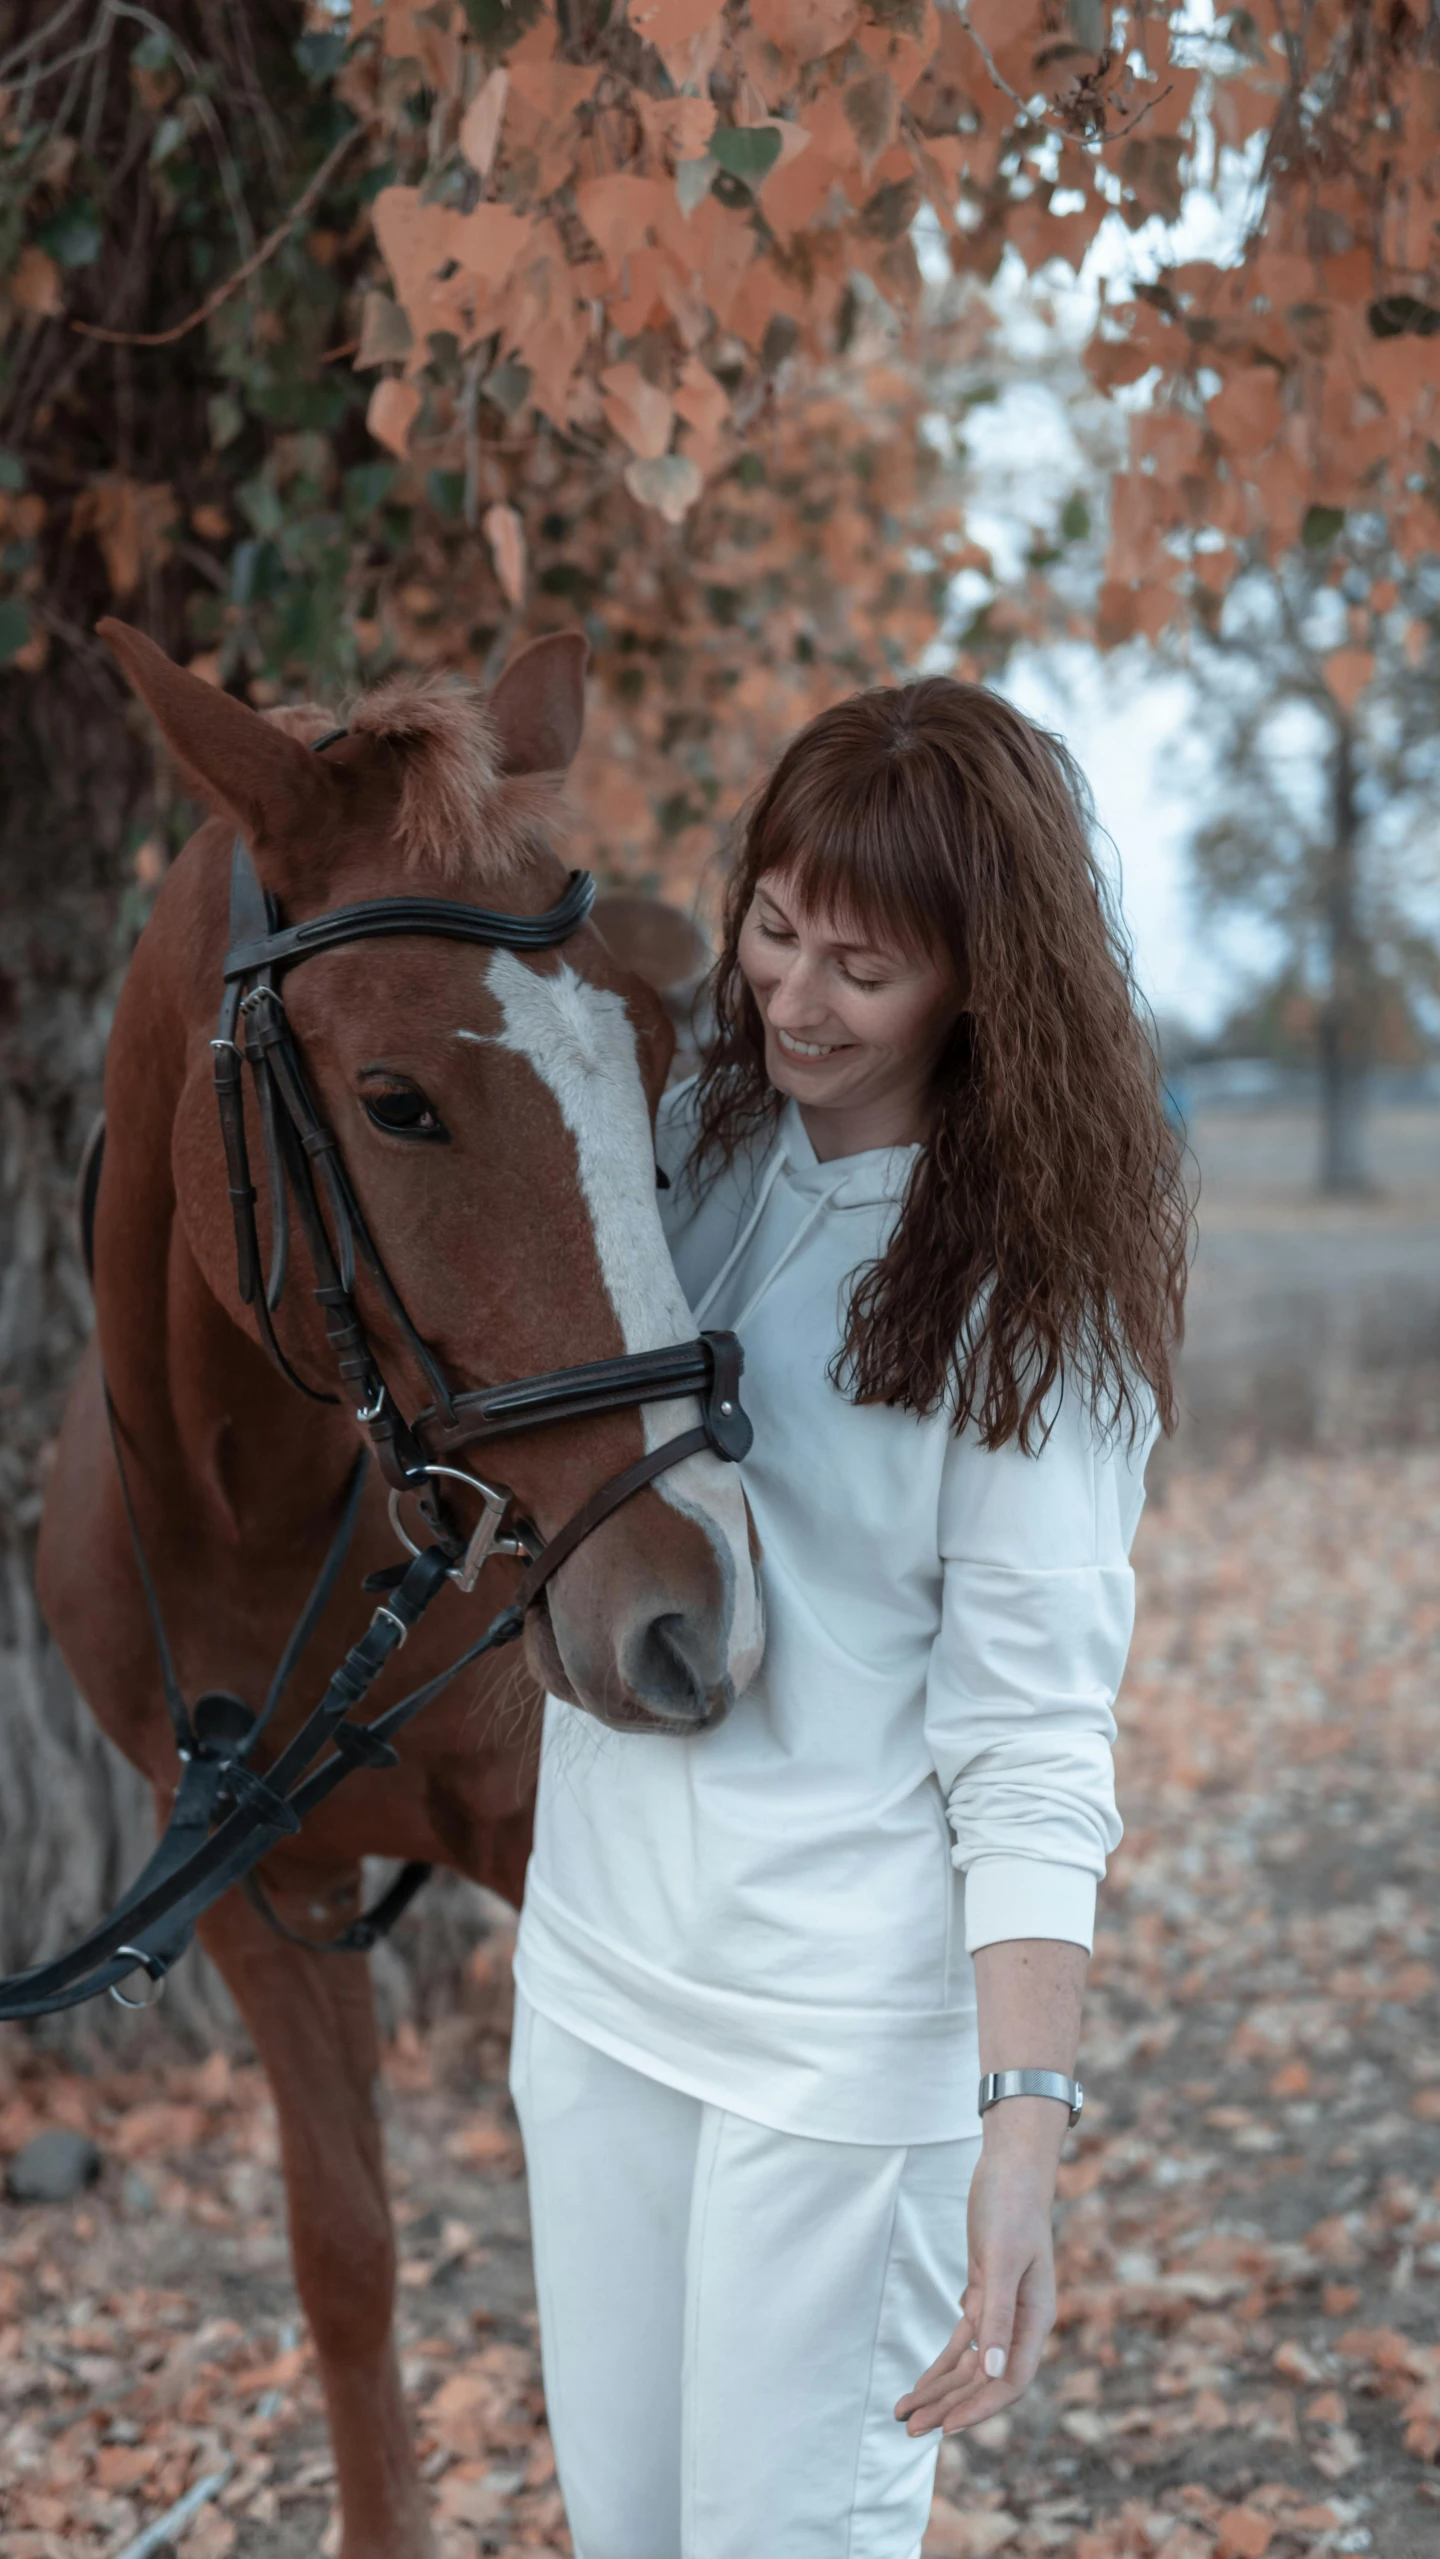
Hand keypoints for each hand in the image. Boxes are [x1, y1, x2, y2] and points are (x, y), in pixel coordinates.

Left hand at [894, 2101, 1060, 2435]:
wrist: (1011, 2169)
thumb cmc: (1012, 2208)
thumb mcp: (1004, 2260)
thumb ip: (1000, 2317)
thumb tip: (992, 2372)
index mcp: (1035, 2320)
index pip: (1009, 2381)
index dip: (979, 2408)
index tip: (946, 2427)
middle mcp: (1021, 2323)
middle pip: (983, 2380)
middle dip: (949, 2406)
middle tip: (910, 2430)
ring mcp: (1002, 2311)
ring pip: (970, 2365)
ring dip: (940, 2390)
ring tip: (905, 2414)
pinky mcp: (984, 2294)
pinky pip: (963, 2341)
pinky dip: (942, 2362)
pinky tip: (921, 2384)